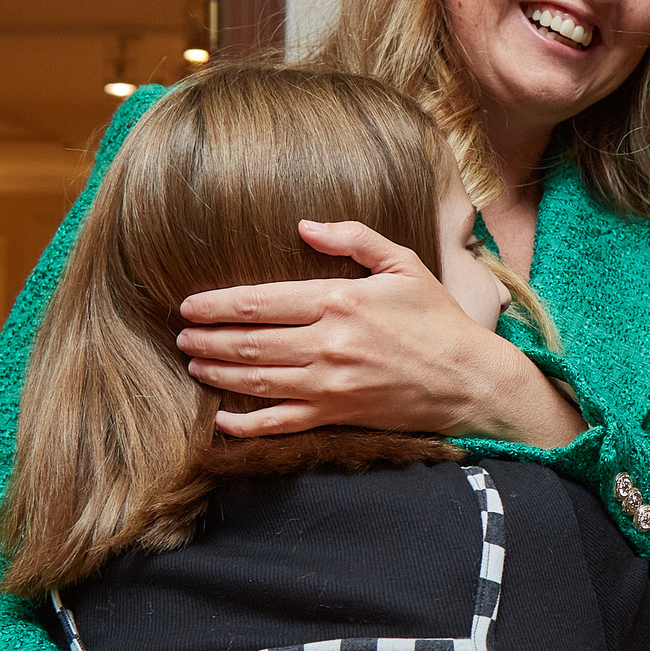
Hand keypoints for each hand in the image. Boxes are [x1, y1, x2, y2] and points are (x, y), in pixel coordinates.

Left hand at [175, 220, 584, 445]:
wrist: (469, 380)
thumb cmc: (437, 319)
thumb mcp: (405, 264)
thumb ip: (355, 239)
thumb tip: (304, 225)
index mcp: (340, 300)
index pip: (261, 301)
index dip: (217, 304)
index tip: (189, 304)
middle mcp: (328, 343)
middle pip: (250, 341)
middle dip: (207, 338)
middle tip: (181, 334)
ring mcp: (330, 384)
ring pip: (256, 379)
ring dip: (218, 371)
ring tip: (194, 361)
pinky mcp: (337, 415)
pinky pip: (280, 423)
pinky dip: (246, 425)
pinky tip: (221, 420)